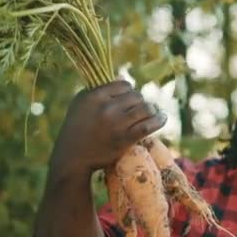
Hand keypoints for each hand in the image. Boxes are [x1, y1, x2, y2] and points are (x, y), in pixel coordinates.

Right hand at [50, 80, 165, 175]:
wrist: (73, 156)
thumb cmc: (78, 128)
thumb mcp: (82, 103)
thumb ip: (100, 90)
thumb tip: (124, 79)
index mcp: (94, 96)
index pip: (124, 85)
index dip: (130, 91)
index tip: (130, 99)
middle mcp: (106, 107)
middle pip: (137, 96)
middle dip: (140, 102)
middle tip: (140, 109)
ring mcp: (116, 123)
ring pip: (145, 108)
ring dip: (152, 110)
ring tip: (153, 112)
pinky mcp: (124, 139)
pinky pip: (148, 125)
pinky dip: (159, 120)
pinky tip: (163, 118)